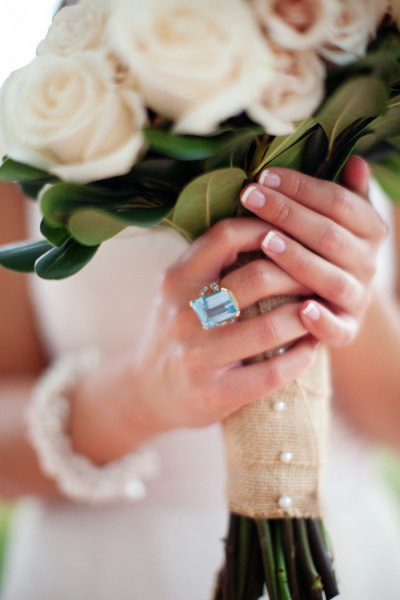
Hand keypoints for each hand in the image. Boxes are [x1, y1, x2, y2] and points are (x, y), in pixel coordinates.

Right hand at [131, 217, 319, 432]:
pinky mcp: (215, 393)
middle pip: (258, 278)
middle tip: (319, 276)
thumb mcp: (177, 290)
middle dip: (300, 274)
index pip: (226, 236)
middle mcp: (184, 314)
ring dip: (307, 315)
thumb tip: (267, 225)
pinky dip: (302, 356)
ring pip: (272, 326)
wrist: (147, 391)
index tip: (292, 234)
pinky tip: (312, 347)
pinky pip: (273, 373)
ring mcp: (198, 356)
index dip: (267, 228)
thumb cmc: (175, 331)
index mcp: (177, 280)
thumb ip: (210, 262)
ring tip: (320, 309)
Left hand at [240, 156, 387, 345]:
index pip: (338, 201)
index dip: (302, 187)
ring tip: (265, 242)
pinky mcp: (347, 330)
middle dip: (287, 213)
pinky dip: (323, 321)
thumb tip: (356, 160)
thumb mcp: (336, 221)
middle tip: (250, 197)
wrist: (337, 305)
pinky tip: (303, 310)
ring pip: (331, 278)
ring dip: (299, 259)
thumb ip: (343, 194)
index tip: (265, 176)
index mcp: (370, 230)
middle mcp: (368, 263)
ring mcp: (357, 297)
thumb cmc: (325, 252)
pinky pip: (338, 328)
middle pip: (329, 235)